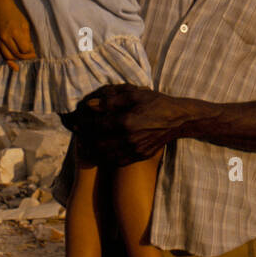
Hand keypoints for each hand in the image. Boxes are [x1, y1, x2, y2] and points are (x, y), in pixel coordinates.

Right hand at [0, 1, 36, 68]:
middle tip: (32, 54)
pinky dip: (9, 61)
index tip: (34, 49)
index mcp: (15, 31)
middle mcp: (5, 37)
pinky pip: (2, 54)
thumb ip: (26, 38)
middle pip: (17, 54)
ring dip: (18, 60)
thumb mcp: (25, 23)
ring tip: (24, 57)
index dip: (31, 52)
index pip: (24, 49)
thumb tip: (30, 50)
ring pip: (8, 57)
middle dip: (26, 57)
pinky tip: (15, 67)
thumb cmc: (15, 14)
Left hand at [67, 84, 185, 165]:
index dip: (85, 124)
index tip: (78, 121)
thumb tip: (90, 105)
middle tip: (78, 133)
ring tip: (85, 144)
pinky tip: (101, 152)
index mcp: (127, 121)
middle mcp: (129, 139)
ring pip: (106, 156)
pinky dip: (106, 158)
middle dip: (85, 139)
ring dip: (93, 151)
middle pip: (98, 144)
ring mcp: (135, 150)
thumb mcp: (135, 95)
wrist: (178, 119)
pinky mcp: (140, 156)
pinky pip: (117, 162)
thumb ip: (111, 101)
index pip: (97, 126)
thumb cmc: (156, 103)